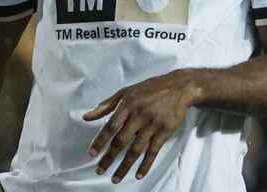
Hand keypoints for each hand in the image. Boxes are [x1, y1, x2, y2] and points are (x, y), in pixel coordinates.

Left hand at [83, 70, 201, 182]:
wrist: (179, 87)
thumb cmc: (150, 89)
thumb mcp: (127, 92)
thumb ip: (106, 105)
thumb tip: (86, 117)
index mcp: (128, 104)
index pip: (111, 126)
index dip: (100, 141)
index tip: (91, 154)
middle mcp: (139, 115)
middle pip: (121, 141)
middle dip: (109, 158)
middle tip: (99, 171)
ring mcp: (153, 124)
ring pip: (136, 149)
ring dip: (124, 166)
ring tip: (115, 179)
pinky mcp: (165, 131)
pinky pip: (153, 151)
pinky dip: (146, 164)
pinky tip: (138, 175)